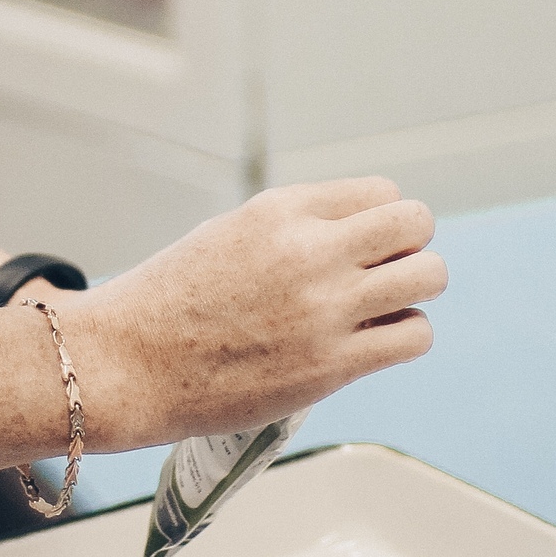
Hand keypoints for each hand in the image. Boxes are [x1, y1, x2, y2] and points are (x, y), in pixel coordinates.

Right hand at [66, 177, 443, 450]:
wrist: (127, 364)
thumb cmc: (171, 302)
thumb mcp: (232, 233)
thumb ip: (297, 227)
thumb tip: (363, 232)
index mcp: (280, 210)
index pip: (380, 191)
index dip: (379, 217)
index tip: (363, 243)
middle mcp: (308, 251)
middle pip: (414, 223)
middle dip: (410, 245)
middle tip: (385, 270)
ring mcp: (324, 309)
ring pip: (428, 276)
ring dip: (416, 289)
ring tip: (386, 306)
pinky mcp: (331, 366)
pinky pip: (413, 335)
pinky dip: (405, 335)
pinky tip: (375, 341)